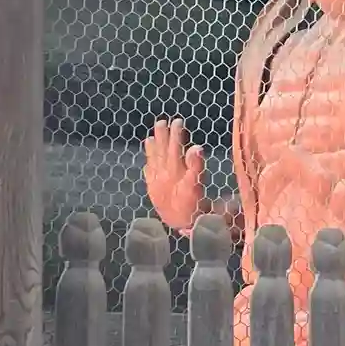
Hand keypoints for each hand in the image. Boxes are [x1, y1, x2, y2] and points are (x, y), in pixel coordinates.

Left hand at [144, 117, 205, 235]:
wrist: (180, 224)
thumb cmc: (191, 204)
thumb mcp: (196, 184)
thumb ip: (195, 165)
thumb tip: (196, 147)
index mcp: (173, 170)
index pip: (174, 148)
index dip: (176, 134)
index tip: (177, 122)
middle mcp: (162, 173)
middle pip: (161, 151)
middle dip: (161, 136)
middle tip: (161, 122)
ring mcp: (155, 182)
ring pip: (153, 160)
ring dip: (152, 148)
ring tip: (149, 137)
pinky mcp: (152, 190)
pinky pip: (148, 174)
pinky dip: (147, 165)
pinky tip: (147, 162)